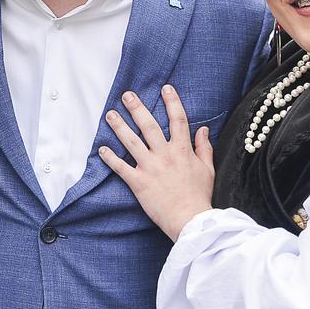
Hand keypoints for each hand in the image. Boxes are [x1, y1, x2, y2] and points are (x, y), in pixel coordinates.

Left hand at [97, 85, 214, 239]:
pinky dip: (110, 158)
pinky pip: (121, 167)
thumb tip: (203, 130)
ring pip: (131, 141)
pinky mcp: (139, 182)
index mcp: (182, 150)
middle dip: (137, 108)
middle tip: (127, 95)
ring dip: (119, 126)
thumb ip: (204, 148)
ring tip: (110, 114)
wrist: (190, 219)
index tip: (166, 89)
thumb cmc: (199, 196)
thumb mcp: (207, 169)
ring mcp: (150, 167)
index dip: (172, 102)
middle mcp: (165, 154)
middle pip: (148, 125)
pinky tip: (102, 148)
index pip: (178, 119)